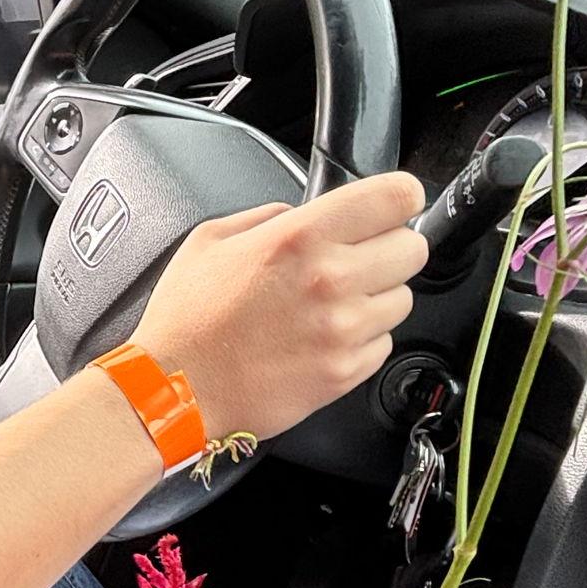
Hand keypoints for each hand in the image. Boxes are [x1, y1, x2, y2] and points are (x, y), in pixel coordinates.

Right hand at [129, 173, 428, 440]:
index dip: (399, 197)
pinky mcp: (345, 372)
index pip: (395, 197)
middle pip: (413, 248)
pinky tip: (321, 340)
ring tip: (330, 308)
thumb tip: (299, 214)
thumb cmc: (187, 320)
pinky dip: (361, 340)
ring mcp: (342, 330)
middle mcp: (331, 279)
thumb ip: (266, 217)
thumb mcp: (210, 240)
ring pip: (402, 299)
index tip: (393, 206)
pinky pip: (382, 343)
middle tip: (358, 261)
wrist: (173, 390)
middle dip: (389, 249)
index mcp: (300, 237)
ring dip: (375, 299)